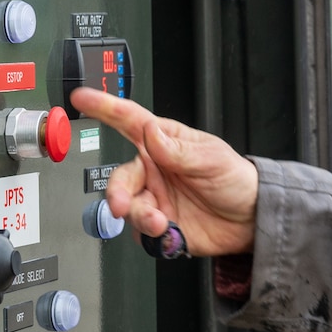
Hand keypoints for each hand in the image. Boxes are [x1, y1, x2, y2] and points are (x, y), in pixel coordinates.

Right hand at [70, 89, 258, 255]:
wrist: (250, 219)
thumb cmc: (234, 179)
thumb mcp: (211, 159)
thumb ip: (176, 149)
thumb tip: (150, 131)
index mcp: (163, 144)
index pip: (129, 121)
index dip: (104, 107)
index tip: (81, 98)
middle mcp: (154, 170)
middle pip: (120, 178)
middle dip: (117, 193)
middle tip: (122, 206)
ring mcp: (154, 198)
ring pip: (128, 208)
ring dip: (140, 217)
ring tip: (161, 222)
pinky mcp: (159, 224)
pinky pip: (140, 231)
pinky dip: (151, 233)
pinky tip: (169, 230)